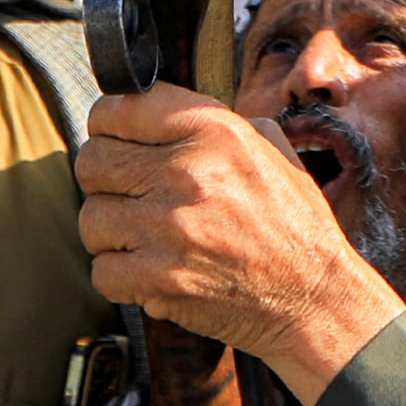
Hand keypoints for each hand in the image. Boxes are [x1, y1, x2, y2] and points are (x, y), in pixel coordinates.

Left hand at [73, 85, 398, 400]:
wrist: (313, 297)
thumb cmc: (293, 225)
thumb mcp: (271, 150)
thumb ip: (217, 124)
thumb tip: (159, 112)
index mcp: (215, 131)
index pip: (120, 108)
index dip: (110, 123)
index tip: (116, 137)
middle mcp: (188, 172)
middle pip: (92, 161)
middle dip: (106, 178)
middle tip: (130, 192)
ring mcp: (170, 228)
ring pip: (91, 218)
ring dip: (113, 231)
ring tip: (148, 237)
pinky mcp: (160, 279)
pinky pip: (103, 270)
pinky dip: (122, 275)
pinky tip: (152, 270)